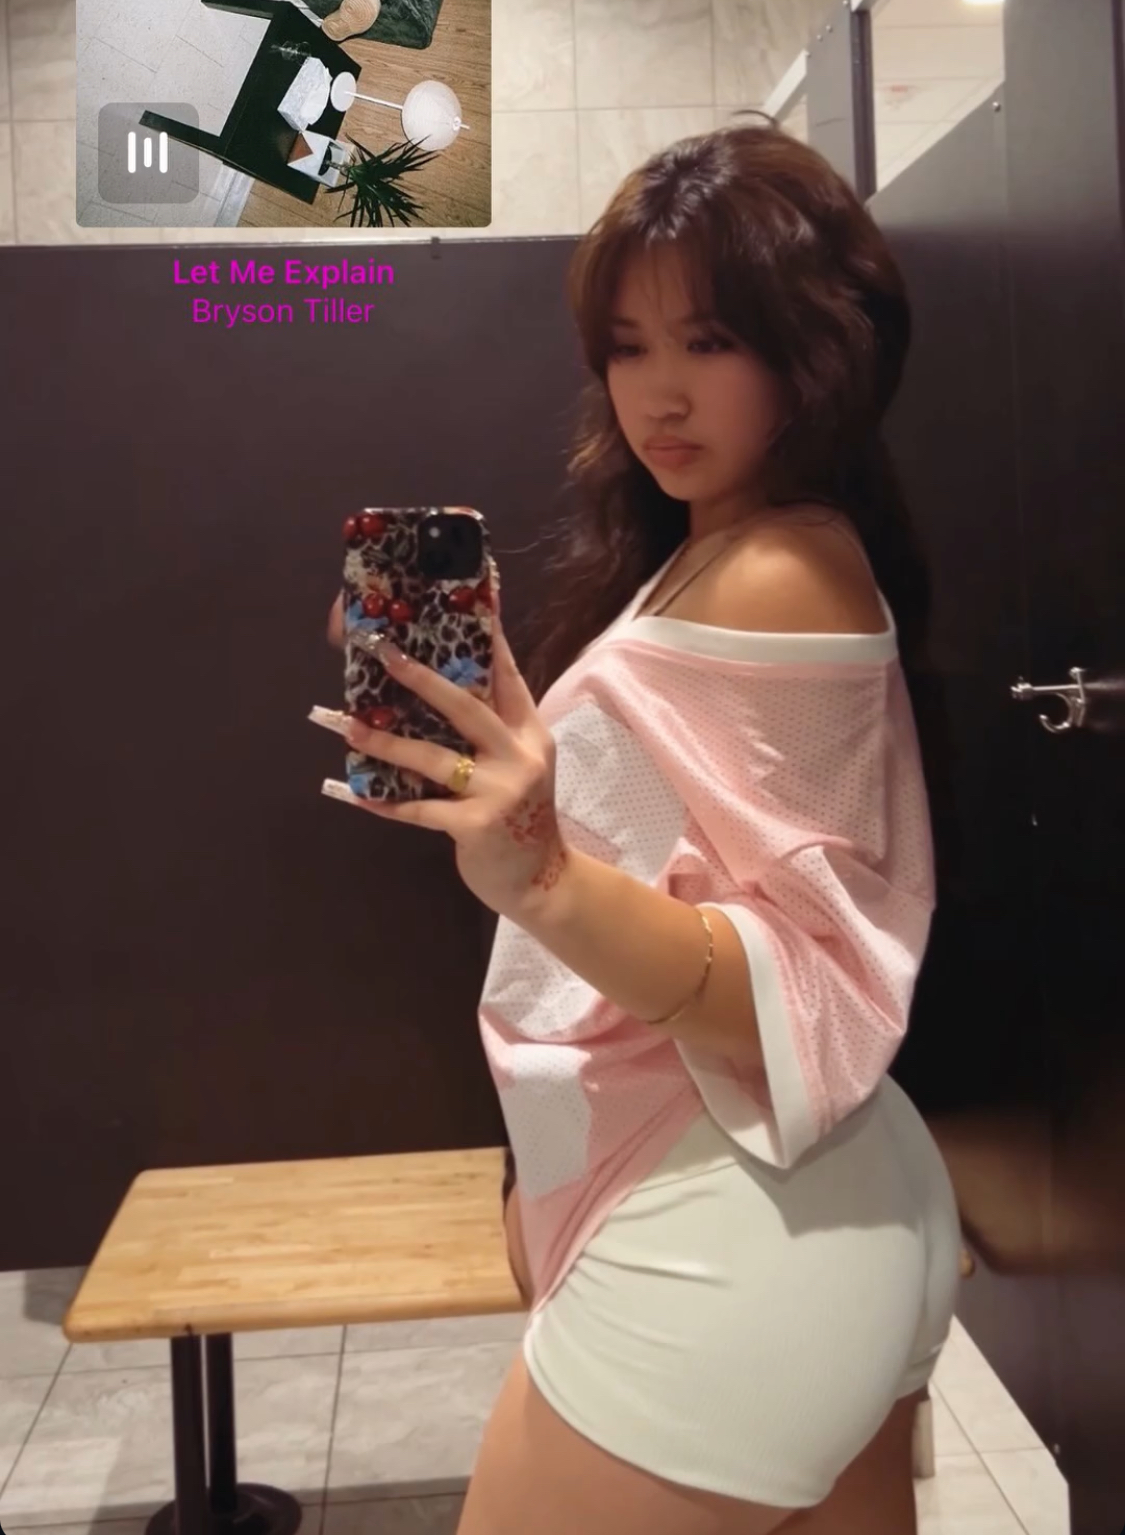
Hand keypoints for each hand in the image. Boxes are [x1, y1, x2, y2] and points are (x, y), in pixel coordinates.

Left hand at [308, 617, 568, 923]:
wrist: (541, 880)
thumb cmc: (519, 816)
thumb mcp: (519, 764)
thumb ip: (491, 732)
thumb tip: (439, 691)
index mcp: (529, 733)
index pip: (507, 676)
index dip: (488, 639)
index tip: (471, 601)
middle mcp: (519, 755)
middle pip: (467, 706)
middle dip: (422, 679)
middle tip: (385, 654)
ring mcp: (499, 791)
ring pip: (433, 758)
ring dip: (387, 743)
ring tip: (350, 727)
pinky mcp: (477, 825)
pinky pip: (420, 809)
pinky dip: (385, 802)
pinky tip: (355, 792)